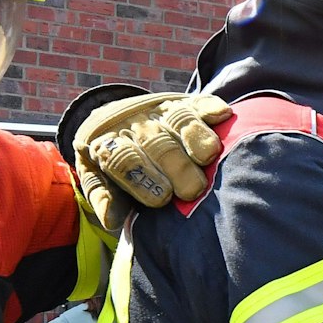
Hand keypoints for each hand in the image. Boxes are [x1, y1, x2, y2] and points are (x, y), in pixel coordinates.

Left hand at [70, 91, 232, 228]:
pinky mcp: (184, 102)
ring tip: (209, 157)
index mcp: (108, 142)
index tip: (162, 200)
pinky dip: (211, 107)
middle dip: (175, 165)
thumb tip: (110, 220)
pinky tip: (222, 115)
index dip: (143, 178)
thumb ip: (105, 197)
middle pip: (156, 141)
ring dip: (195, 136)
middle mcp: (134, 122)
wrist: (114, 120)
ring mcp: (160, 110)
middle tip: (192, 190)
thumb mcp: (100, 180)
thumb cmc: (114, 164)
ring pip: (179, 118)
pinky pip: (199, 102)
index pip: (123, 158)